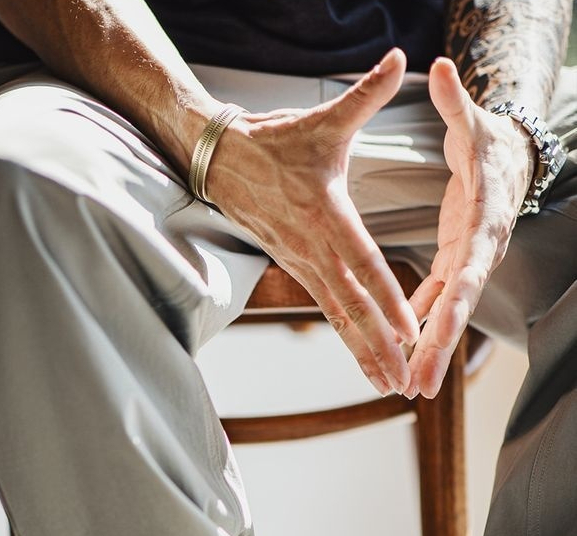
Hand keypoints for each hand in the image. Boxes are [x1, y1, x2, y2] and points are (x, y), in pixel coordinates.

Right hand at [206, 48, 419, 394]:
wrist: (218, 161)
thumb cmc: (273, 142)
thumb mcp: (323, 121)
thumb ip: (367, 96)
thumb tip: (402, 59)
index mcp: (323, 214)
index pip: (362, 263)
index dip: (386, 298)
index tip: (409, 329)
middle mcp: (311, 248)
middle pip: (350, 305)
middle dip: (377, 345)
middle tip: (402, 380)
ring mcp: (299, 262)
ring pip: (337, 315)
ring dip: (362, 351)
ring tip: (387, 383)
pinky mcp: (293, 267)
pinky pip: (324, 307)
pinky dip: (346, 335)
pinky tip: (364, 357)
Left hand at [404, 57, 535, 398]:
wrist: (508, 160)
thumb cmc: (491, 143)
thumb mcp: (473, 123)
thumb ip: (456, 104)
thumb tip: (441, 67)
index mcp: (483, 224)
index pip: (469, 269)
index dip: (455, 301)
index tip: (439, 331)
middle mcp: (477, 252)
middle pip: (458, 307)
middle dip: (439, 347)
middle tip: (420, 386)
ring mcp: (465, 263)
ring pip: (445, 313)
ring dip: (427, 351)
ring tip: (407, 386)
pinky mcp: (452, 264)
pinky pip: (434, 303)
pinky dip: (418, 328)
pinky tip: (401, 353)